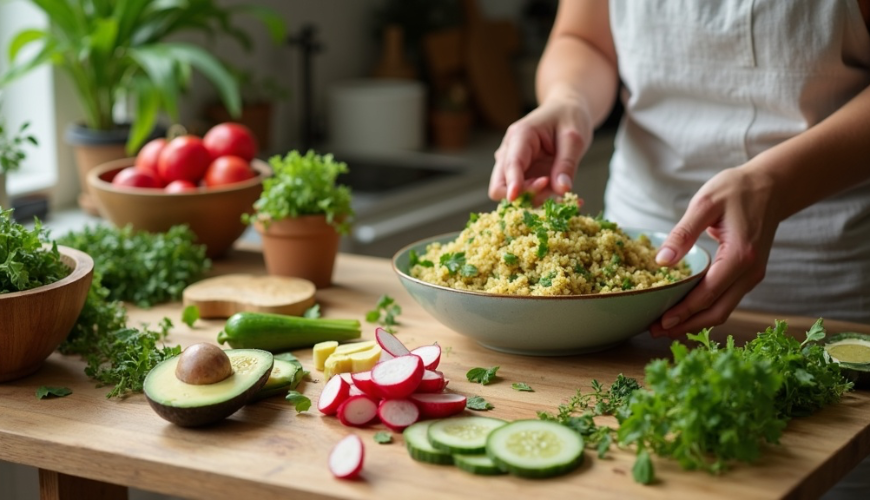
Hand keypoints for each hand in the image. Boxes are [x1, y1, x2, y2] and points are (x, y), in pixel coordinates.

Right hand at [488, 93, 593, 204]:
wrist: (567, 111)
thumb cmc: (569, 117)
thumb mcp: (574, 138)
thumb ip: (567, 164)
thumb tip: (562, 190)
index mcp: (520, 136)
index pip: (510, 164)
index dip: (512, 182)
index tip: (515, 197)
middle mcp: (510, 152)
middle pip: (499, 185)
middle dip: (522, 195)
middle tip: (549, 189)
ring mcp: (515, 167)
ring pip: (513, 195)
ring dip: (535, 199)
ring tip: (562, 191)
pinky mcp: (524, 177)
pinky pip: (527, 196)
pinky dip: (543, 199)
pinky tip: (563, 195)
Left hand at [649, 165, 780, 337]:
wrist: (772, 186)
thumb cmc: (737, 190)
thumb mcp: (705, 203)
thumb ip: (683, 233)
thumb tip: (661, 261)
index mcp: (740, 255)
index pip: (708, 294)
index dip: (684, 311)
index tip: (660, 322)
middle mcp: (750, 272)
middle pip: (717, 311)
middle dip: (686, 325)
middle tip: (655, 330)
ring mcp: (753, 276)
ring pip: (723, 310)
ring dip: (695, 321)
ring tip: (665, 326)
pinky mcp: (749, 275)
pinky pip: (726, 300)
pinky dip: (705, 310)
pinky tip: (684, 311)